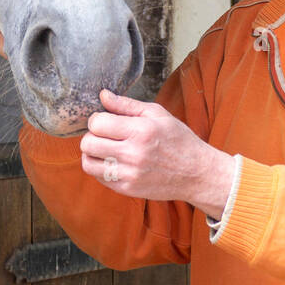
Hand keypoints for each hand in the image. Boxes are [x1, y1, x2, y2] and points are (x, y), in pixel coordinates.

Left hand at [79, 88, 235, 218]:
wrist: (196, 173)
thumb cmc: (178, 139)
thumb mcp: (157, 114)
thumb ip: (127, 105)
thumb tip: (103, 95)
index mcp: (140, 131)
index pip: (97, 123)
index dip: (97, 119)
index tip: (105, 120)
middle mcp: (133, 154)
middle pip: (88, 143)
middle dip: (92, 135)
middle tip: (104, 135)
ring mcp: (129, 174)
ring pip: (88, 163)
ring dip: (92, 154)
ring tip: (105, 149)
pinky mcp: (128, 189)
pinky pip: (99, 178)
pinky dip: (101, 168)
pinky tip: (114, 162)